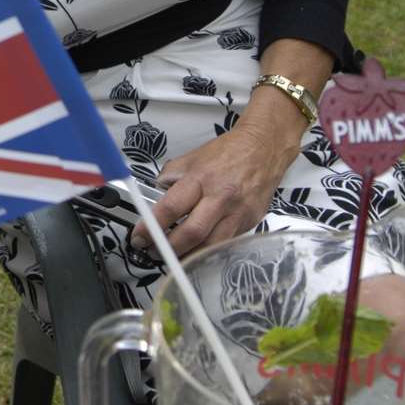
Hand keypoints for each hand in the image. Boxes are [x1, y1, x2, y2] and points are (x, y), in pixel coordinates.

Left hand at [129, 98, 302, 256]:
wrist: (264, 147)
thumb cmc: (228, 152)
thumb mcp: (191, 158)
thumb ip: (170, 176)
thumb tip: (156, 194)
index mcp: (201, 178)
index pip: (171, 208)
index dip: (152, 227)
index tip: (140, 237)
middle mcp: (221, 197)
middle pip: (192, 233)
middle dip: (169, 248)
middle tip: (154, 251)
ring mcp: (238, 212)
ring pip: (211, 245)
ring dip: (188, 256)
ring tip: (172, 257)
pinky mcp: (250, 222)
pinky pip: (226, 243)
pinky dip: (208, 251)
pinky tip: (196, 252)